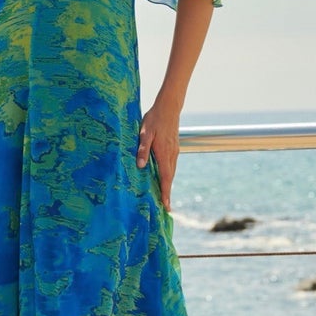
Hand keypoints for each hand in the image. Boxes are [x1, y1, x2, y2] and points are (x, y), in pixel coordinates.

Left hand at [136, 96, 181, 211]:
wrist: (169, 107)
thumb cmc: (154, 119)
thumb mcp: (144, 133)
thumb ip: (142, 150)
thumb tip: (141, 166)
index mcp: (165, 154)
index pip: (166, 178)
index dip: (165, 193)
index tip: (167, 206)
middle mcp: (172, 155)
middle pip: (170, 178)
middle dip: (168, 193)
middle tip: (166, 208)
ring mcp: (175, 151)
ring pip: (172, 172)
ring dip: (168, 184)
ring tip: (165, 196)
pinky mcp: (174, 148)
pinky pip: (172, 165)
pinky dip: (169, 175)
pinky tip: (164, 177)